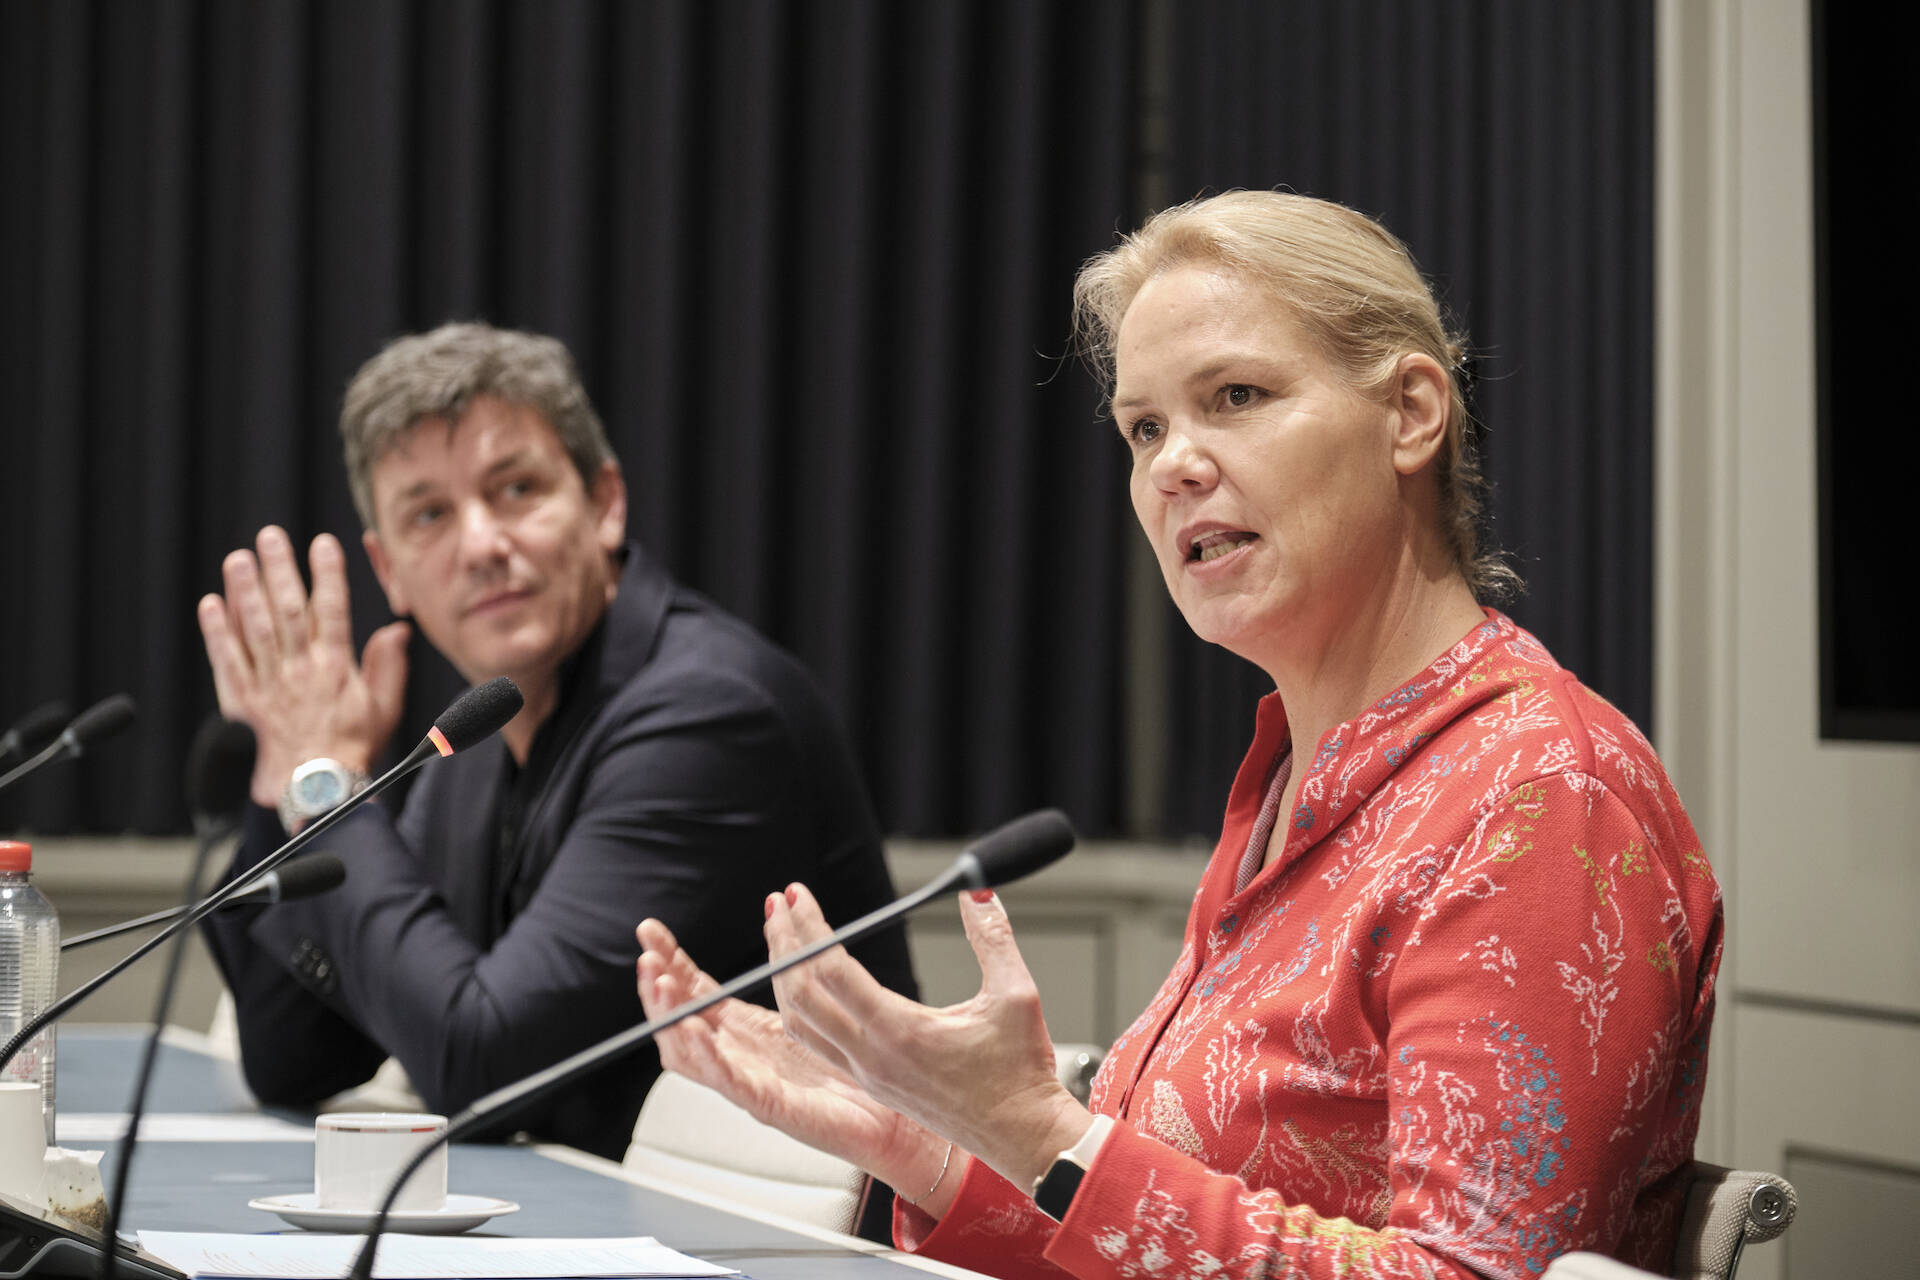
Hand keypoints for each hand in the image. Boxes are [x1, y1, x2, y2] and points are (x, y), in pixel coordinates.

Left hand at [196, 525, 410, 807]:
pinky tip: (212, 604)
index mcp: (336, 668)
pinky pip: (227, 660)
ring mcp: (268, 683)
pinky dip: (217, 631)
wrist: (314, 789)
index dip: (328, 574)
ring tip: (238, 558)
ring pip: (254, 628)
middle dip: (280, 569)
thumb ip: (388, 667)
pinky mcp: (242, 700)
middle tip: (270, 536)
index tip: (322, 544)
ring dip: (245, 590)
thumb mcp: (385, 708)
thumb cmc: (350, 750)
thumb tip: (396, 631)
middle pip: (288, 609)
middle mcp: (300, 670)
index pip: (333, 610)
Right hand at [635, 918, 951, 1206]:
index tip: (650, 931)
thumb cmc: (865, 1066)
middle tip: (647, 956)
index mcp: (752, 1033)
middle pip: (682, 1023)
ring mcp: (756, 1085)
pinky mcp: (778, 1108)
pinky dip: (708, 1059)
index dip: (670, 963)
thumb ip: (800, 956)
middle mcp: (745, 1059)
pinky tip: (693, 1031)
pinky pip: (733, 1085)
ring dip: (672, 1020)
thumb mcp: (825, 998)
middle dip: (658, 989)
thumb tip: (783, 900)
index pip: (695, 993)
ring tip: (661, 986)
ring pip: (694, 1057)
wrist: (900, 1119)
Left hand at [764, 884, 1092, 1195]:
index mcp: (900, 1032)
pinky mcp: (871, 1084)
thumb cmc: (1020, 1075)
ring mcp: (867, 1075)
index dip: (810, 926)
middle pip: (800, 995)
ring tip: (781, 937)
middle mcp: (873, 1057)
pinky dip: (799, 1008)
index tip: (801, 895)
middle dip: (783, 943)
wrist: (1021, 1136)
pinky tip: (804, 986)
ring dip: (783, 976)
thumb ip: (992, 937)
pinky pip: (816, 1044)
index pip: (831, 971)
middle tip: (780, 904)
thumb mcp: (1017, 995)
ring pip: (799, 1023)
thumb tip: (976, 892)